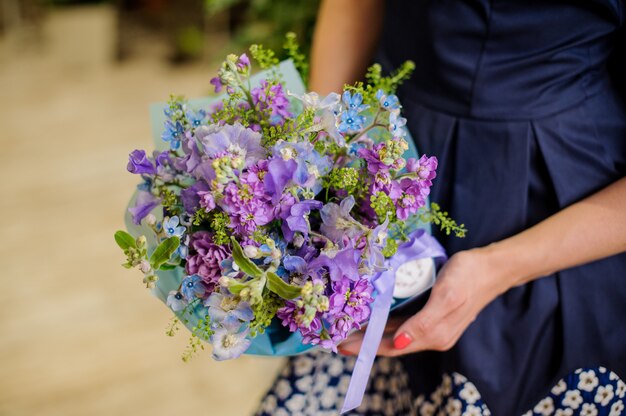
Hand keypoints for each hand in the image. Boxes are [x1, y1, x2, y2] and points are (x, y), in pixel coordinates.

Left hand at [339, 247, 512, 356]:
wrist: (493, 266)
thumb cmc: (469, 277)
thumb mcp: (446, 297)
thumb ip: (424, 323)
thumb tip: (400, 344)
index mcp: (434, 335)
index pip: (392, 347)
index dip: (366, 347)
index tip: (340, 345)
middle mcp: (432, 334)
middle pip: (390, 342)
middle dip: (364, 341)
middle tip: (336, 336)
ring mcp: (432, 324)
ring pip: (395, 331)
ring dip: (372, 331)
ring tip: (347, 326)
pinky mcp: (432, 312)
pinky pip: (403, 320)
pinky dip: (385, 319)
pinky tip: (372, 313)